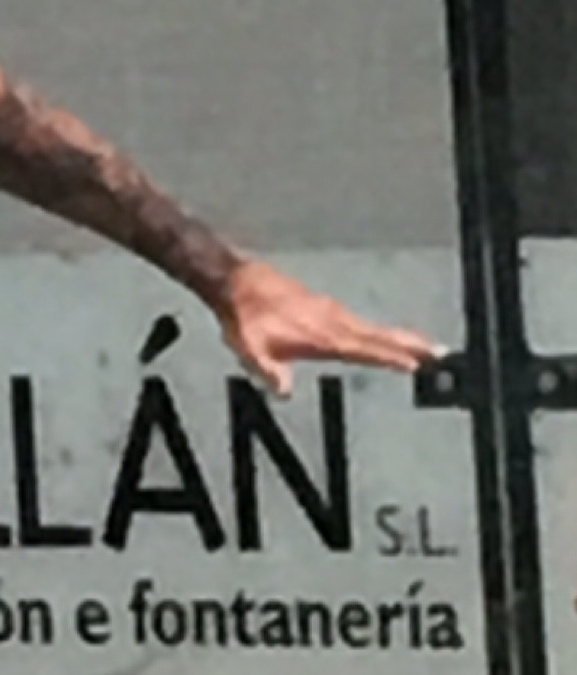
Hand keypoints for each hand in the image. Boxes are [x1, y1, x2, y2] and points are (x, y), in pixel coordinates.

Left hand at [217, 258, 441, 399]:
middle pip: (379, 335)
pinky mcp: (323, 305)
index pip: (365, 349)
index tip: (417, 363)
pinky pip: (359, 321)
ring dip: (398, 336)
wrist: (236, 283)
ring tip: (421, 346)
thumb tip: (283, 391)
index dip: (391, 356)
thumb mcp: (251, 351)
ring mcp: (330, 311)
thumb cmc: (245, 318)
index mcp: (322, 334)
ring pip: (372, 327)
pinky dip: (376, 329)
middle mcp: (332, 320)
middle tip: (439, 352)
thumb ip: (269, 373)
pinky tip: (378, 336)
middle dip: (410, 344)